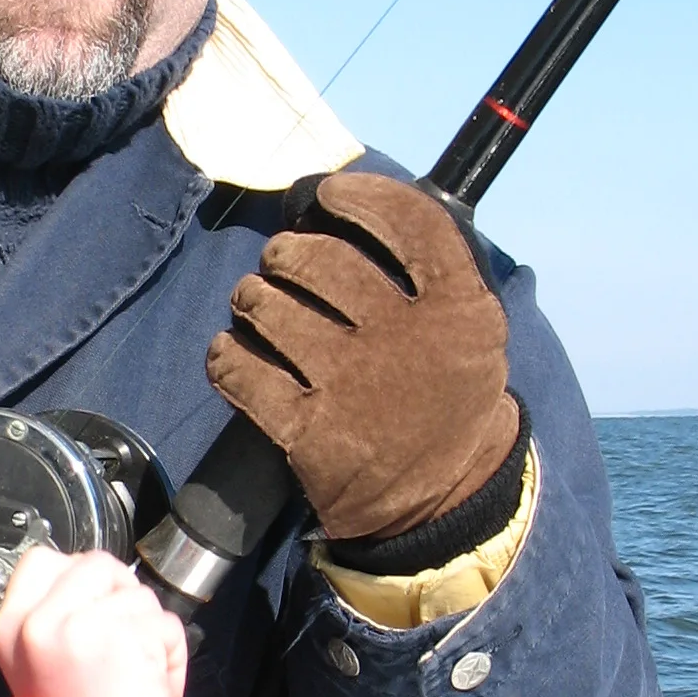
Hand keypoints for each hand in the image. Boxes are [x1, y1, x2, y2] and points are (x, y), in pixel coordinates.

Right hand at [0, 547, 186, 696]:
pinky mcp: (121, 638)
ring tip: (138, 682)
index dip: (80, 579)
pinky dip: (173, 659)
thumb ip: (57, 621)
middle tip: (124, 650)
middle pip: (99, 565)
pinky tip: (156, 693)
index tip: (94, 616)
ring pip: (140, 595)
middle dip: (125, 602)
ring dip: (154, 638)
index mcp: (12, 629)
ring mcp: (78, 626)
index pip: (41, 560)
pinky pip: (167, 626)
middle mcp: (38, 622)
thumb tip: (106, 582)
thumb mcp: (39, 669)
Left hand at [204, 171, 518, 544]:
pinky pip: (239, 371)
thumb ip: (434, 276)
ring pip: (268, 307)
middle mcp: (407, 342)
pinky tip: (230, 354)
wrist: (444, 499)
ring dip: (250, 298)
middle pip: (321, 260)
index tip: (329, 197)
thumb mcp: (473, 333)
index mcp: (460, 310)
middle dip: (286, 253)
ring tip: (254, 304)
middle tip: (280, 262)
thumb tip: (349, 217)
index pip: (409, 222)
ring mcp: (353, 387)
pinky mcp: (308, 432)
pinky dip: (224, 356)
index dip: (361, 198)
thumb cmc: (448, 399)